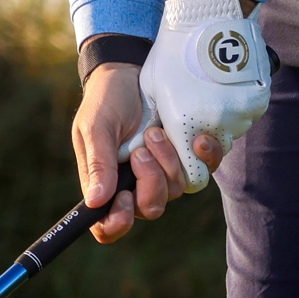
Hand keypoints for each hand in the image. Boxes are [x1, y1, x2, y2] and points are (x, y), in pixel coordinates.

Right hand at [71, 63, 224, 241]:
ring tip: (154, 132)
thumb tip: (96, 202)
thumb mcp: (95, 126)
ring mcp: (162, 171)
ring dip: (167, 161)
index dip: (118, 223)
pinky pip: (202, 170)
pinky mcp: (184, 155)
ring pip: (175, 190)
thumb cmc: (106, 100)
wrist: (130, 71)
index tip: (124, 198)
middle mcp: (135, 184)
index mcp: (106, 185)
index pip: (109, 226)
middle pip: (149, 208)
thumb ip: (97, 162)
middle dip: (149, 182)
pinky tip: (198, 139)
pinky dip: (203, 157)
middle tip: (139, 151)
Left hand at [136, 0, 270, 192]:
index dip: (187, 167)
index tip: (180, 150)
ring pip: (230, 134)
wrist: (207, 16)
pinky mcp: (257, 101)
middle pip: (213, 155)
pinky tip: (221, 85)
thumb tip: (158, 145)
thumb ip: (160, 124)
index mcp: (187, 127)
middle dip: (200, 142)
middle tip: (189, 114)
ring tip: (206, 92)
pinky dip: (233, 106)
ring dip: (219, 122)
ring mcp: (241, 115)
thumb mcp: (154, 90)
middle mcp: (217, 127)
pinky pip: (245, 115)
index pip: (194, 177)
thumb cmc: (172, 52)